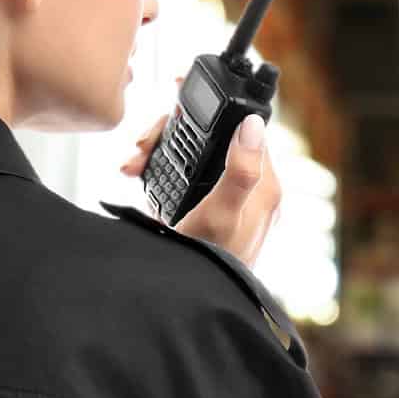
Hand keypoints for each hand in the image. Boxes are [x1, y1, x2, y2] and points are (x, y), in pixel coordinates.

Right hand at [121, 109, 280, 266]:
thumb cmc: (211, 263)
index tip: (176, 93)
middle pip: (212, 136)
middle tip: (141, 142)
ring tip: (133, 162)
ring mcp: (225, 198)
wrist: (191, 304)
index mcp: (265, 184)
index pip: (244, 126)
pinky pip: (183, 175)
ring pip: (194, 154)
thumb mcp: (222, 214)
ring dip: (158, 150)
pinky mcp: (205, 209)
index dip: (212, 109)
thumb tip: (253, 124)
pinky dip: (158, 170)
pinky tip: (137, 177)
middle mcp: (249, 188)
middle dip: (172, 133)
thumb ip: (241, 170)